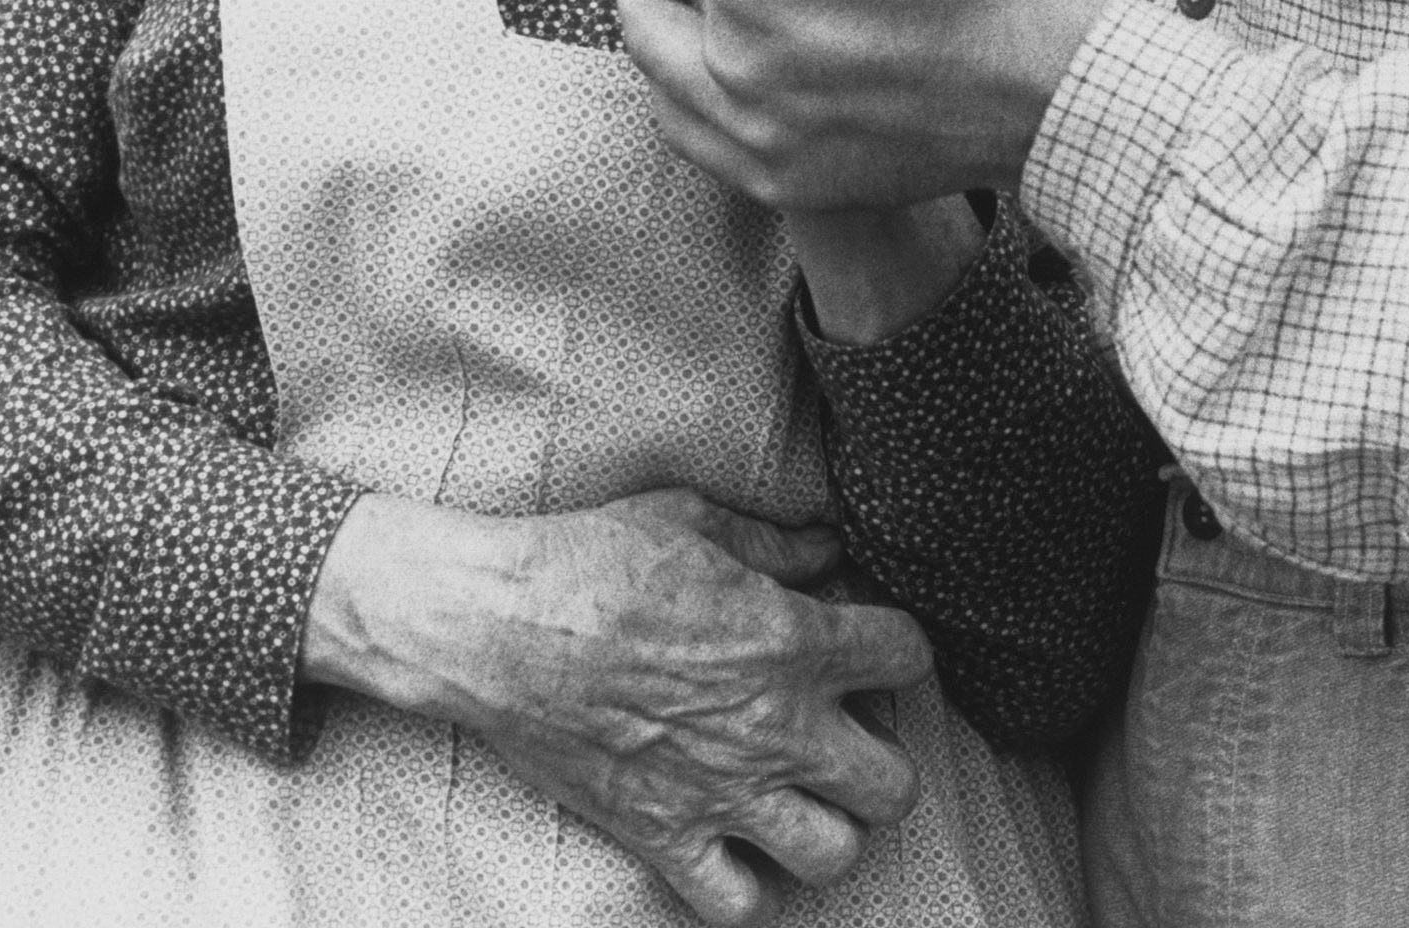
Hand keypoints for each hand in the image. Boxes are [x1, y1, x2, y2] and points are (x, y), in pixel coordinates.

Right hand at [303, 485, 929, 924]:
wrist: (500, 627)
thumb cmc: (594, 559)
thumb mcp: (694, 519)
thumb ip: (776, 541)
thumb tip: (829, 548)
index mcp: (790, 641)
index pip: (909, 655)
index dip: (899, 644)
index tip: (870, 639)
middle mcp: (775, 729)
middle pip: (895, 784)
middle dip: (885, 757)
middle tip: (846, 730)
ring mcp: (724, 795)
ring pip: (835, 855)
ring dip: (830, 826)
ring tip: (801, 793)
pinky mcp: (665, 839)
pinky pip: (739, 904)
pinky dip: (747, 883)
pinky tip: (736, 841)